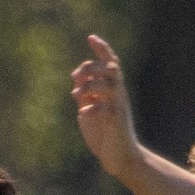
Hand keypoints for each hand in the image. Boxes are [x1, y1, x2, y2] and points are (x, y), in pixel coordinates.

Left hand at [71, 35, 144, 180]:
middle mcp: (118, 95)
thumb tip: (75, 87)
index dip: (102, 49)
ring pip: (109, 84)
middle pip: (110, 69)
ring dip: (90, 86)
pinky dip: (91, 107)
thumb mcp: (90, 112)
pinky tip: (83, 113)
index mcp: (112, 90)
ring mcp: (118, 108)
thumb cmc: (105, 134)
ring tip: (78, 96)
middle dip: (92, 67)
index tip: (91, 37)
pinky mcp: (115, 122)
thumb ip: (85, 98)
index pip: (110, 64)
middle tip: (77, 76)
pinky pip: (105, 108)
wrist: (119, 157)